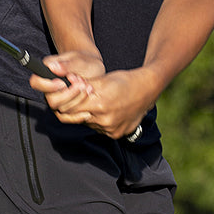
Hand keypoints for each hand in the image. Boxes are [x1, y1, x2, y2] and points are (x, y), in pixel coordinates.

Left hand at [31, 55, 157, 139]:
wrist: (147, 90)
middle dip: (74, 108)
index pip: (70, 107)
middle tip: (78, 100)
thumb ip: (82, 83)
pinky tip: (105, 112)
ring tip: (95, 104)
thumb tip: (66, 81)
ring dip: (87, 115)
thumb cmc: (124, 81)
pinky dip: (98, 121)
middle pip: (77, 118)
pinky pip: (100, 129)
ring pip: (88, 124)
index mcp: (99, 105)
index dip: (68, 99)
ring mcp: (111, 130)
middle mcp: (104, 121)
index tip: (70, 93)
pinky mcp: (116, 134)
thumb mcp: (102, 79)